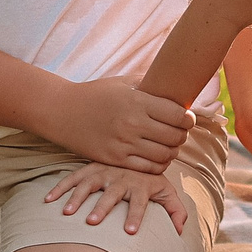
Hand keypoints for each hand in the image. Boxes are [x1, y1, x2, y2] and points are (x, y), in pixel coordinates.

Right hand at [44, 162, 189, 234]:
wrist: (140, 151)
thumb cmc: (152, 180)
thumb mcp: (167, 192)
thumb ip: (176, 211)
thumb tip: (180, 232)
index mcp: (142, 184)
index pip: (140, 202)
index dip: (136, 216)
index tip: (130, 233)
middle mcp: (122, 176)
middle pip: (112, 193)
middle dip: (102, 207)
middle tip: (92, 222)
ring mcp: (105, 170)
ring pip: (89, 183)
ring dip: (78, 197)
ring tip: (68, 213)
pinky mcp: (91, 167)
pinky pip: (73, 177)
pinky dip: (60, 187)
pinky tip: (48, 200)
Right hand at [49, 78, 193, 172]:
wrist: (63, 111)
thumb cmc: (96, 94)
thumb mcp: (123, 82)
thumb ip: (149, 83)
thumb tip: (175, 83)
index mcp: (137, 101)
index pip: (178, 114)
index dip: (188, 118)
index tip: (188, 118)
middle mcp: (133, 124)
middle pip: (175, 136)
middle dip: (183, 135)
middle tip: (181, 132)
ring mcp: (124, 144)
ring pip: (164, 155)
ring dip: (173, 151)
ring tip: (170, 145)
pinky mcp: (115, 159)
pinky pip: (148, 168)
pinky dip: (159, 165)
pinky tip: (157, 157)